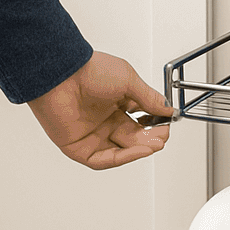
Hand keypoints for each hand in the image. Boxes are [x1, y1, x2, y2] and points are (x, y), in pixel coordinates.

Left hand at [27, 51, 172, 169]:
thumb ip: (150, 99)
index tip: (166, 123)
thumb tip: (168, 110)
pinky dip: (124, 157)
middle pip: (132, 138)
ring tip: (154, 145)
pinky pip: (104, 159)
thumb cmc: (88, 70)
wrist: (61, 74)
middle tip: (162, 138)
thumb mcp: (129, 81)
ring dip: (140, 149)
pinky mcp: (79, 147)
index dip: (154, 125)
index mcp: (114, 103)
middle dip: (150, 139)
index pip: (140, 121)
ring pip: (121, 151)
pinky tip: (138, 150)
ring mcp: (91, 134)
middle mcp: (103, 119)